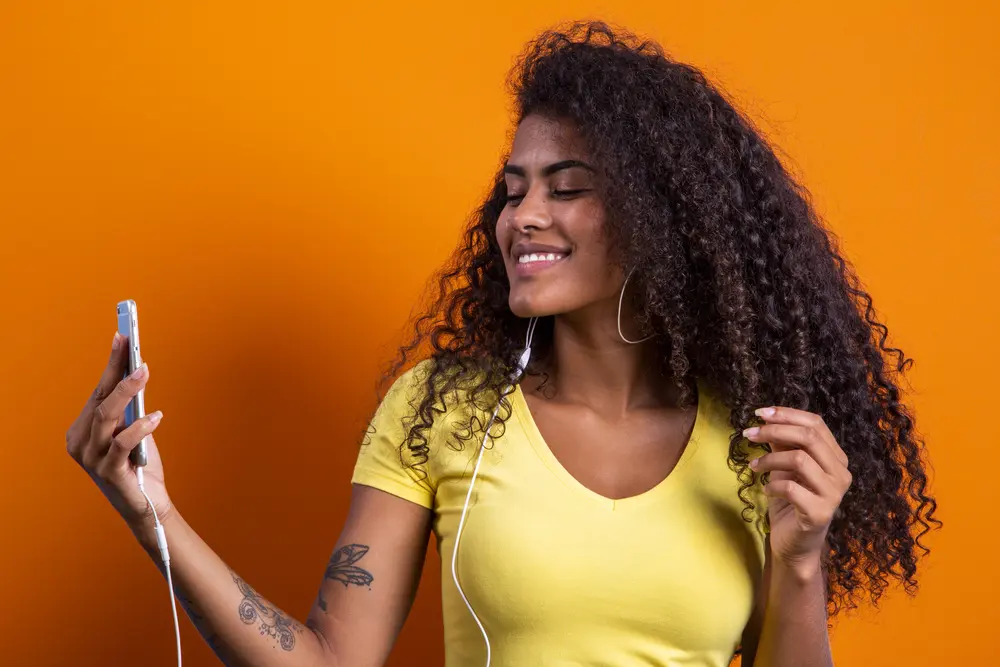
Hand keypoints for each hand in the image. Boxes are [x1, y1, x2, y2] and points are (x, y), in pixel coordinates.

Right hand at [66, 332, 172, 538]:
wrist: (147, 505)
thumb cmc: (139, 465)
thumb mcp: (134, 431)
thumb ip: (131, 408)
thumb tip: (139, 372)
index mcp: (83, 430)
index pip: (98, 391)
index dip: (111, 364)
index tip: (122, 337)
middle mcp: (81, 443)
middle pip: (100, 400)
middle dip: (117, 372)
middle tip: (136, 352)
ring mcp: (91, 459)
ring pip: (106, 416)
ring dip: (126, 391)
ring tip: (144, 373)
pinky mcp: (108, 472)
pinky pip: (121, 443)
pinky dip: (140, 427)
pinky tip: (156, 417)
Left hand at [744, 406, 851, 577]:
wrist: (793, 543)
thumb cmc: (790, 502)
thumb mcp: (785, 467)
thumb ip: (782, 444)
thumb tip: (767, 418)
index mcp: (836, 458)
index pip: (816, 424)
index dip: (786, 414)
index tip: (759, 413)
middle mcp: (841, 473)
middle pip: (809, 437)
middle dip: (774, 430)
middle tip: (749, 433)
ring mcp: (834, 494)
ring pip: (800, 459)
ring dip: (769, 459)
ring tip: (754, 466)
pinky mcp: (820, 513)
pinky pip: (792, 488)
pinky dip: (773, 485)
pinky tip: (766, 489)